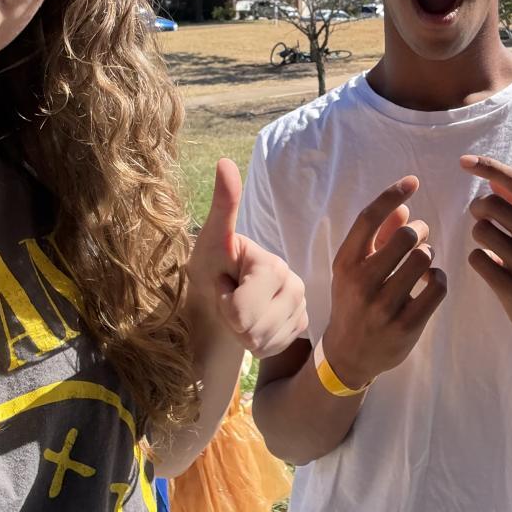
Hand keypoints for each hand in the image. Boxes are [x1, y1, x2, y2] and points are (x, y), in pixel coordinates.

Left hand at [188, 159, 307, 358]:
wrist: (216, 299)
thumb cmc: (210, 268)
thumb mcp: (210, 240)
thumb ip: (222, 206)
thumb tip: (224, 162)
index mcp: (274, 264)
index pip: (244, 309)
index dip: (225, 304)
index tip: (223, 283)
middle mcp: (296, 284)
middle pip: (255, 329)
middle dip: (232, 321)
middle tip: (229, 300)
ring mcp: (301, 306)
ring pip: (263, 343)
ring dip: (242, 334)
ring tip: (238, 312)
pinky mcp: (300, 326)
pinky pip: (273, 349)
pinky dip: (255, 343)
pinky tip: (252, 324)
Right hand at [321, 176, 447, 389]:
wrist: (349, 355)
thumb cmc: (354, 302)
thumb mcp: (354, 269)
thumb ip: (377, 237)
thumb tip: (403, 206)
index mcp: (346, 263)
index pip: (369, 218)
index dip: (392, 195)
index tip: (412, 181)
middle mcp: (361, 282)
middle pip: (405, 235)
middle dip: (419, 231)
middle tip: (420, 238)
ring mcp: (383, 306)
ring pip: (424, 258)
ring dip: (430, 254)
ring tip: (424, 262)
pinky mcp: (406, 325)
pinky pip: (437, 286)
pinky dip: (439, 278)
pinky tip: (432, 281)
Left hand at [461, 155, 511, 356]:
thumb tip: (493, 180)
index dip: (488, 167)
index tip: (464, 161)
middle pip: (491, 205)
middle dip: (478, 209)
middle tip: (482, 220)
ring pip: (482, 231)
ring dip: (478, 235)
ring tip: (490, 244)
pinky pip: (479, 260)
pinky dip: (478, 259)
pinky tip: (489, 266)